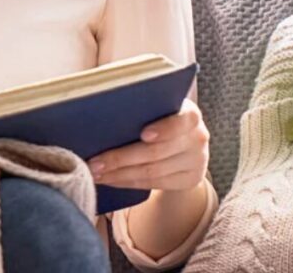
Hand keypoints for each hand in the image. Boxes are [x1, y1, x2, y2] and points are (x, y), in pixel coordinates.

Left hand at [87, 98, 209, 191]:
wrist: (184, 145)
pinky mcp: (190, 180)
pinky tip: (110, 180)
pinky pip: (154, 183)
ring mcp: (197, 161)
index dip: (164, 128)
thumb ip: (141, 107)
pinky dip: (128, 182)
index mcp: (190, 114)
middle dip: (121, 158)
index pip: (182, 120)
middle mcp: (198, 137)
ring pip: (152, 171)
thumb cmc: (160, 118)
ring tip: (96, 173)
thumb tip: (102, 108)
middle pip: (157, 152)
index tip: (143, 134)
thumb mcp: (158, 109)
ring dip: (119, 174)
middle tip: (94, 163)